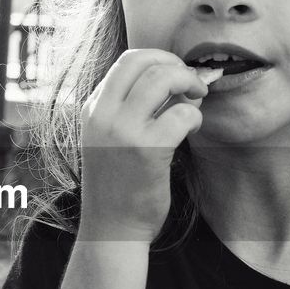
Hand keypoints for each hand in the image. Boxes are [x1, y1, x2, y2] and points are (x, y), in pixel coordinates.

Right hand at [78, 48, 212, 244]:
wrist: (113, 229)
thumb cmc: (119, 185)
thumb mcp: (110, 138)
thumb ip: (131, 108)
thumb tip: (175, 78)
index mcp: (92, 109)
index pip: (126, 60)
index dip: (158, 59)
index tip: (176, 74)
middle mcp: (103, 115)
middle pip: (144, 60)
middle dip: (176, 65)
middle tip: (193, 83)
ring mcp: (123, 131)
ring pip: (163, 78)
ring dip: (189, 83)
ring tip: (196, 100)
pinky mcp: (148, 151)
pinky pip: (182, 114)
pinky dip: (195, 116)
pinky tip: (193, 128)